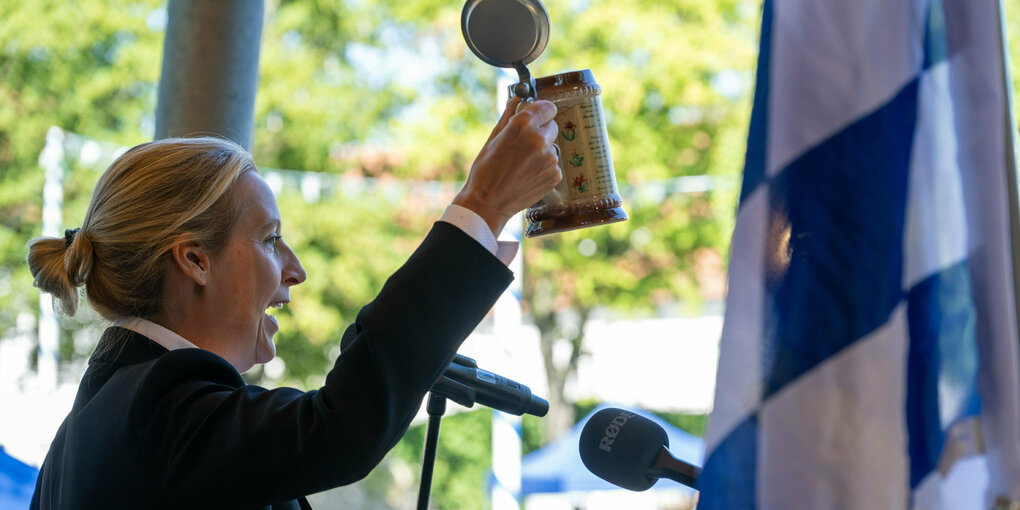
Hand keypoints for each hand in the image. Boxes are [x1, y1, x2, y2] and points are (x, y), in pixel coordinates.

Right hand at [453, 97, 560, 235]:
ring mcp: (549, 158)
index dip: (542, 112)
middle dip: (541, 132)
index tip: (538, 116)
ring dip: (542, 152)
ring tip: (523, 165)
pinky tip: (528, 176)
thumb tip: (517, 97)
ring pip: (552, 147)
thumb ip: (509, 115)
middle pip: (552, 126)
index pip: (547, 107)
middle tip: (525, 146)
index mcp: (522, 124)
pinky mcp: (555, 175)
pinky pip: (554, 165)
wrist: (488, 203)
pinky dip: (545, 168)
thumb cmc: (485, 170)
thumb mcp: (494, 138)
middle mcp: (539, 139)